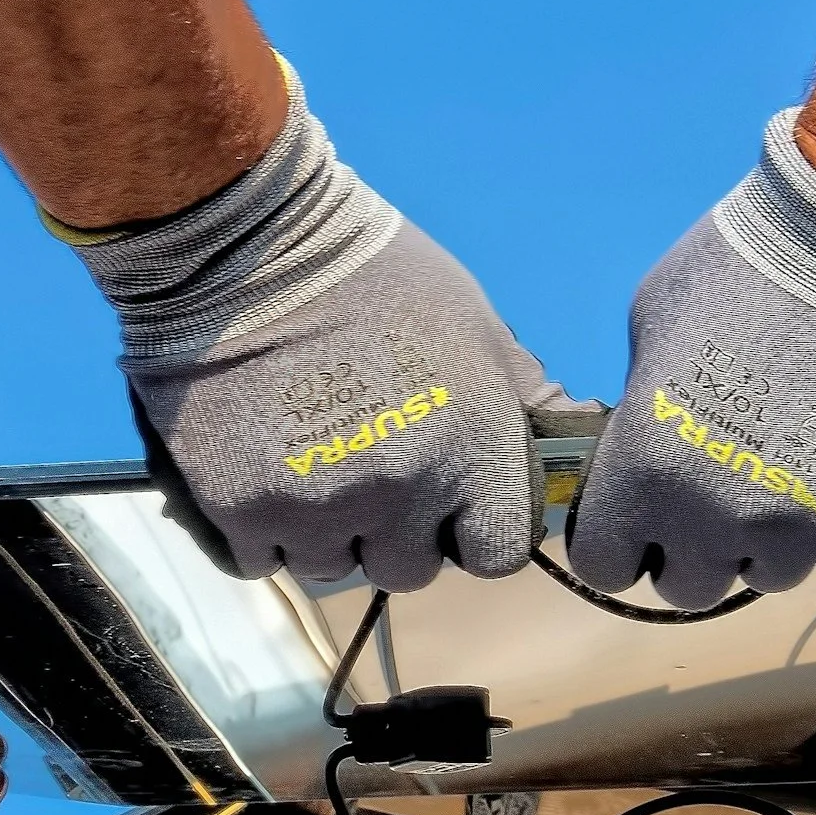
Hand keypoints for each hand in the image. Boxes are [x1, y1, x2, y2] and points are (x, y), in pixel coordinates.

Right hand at [127, 222, 591, 592]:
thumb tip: (576, 437)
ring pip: (333, 568)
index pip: (497, 554)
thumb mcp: (476, 326)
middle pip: (410, 570)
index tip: (451, 505)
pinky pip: (262, 561)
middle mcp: (401, 493)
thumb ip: (524, 398)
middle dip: (396, 533)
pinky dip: (263, 531)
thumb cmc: (377, 275)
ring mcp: (318, 507)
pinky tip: (263, 472)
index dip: (475, 531)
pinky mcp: (239, 510)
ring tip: (310, 464)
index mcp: (472, 451)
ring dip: (327, 533)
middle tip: (369, 471)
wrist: (248, 244)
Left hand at [566, 110, 815, 608]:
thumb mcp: (657, 323)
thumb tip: (652, 440)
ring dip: (769, 536)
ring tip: (790, 467)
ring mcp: (813, 527)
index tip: (638, 514)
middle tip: (715, 492)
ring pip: (774, 573)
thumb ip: (646, 406)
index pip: (607, 564)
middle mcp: (727, 520)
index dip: (620, 538)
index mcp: (652, 473)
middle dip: (692, 547)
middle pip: (691, 587)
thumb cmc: (749, 259)